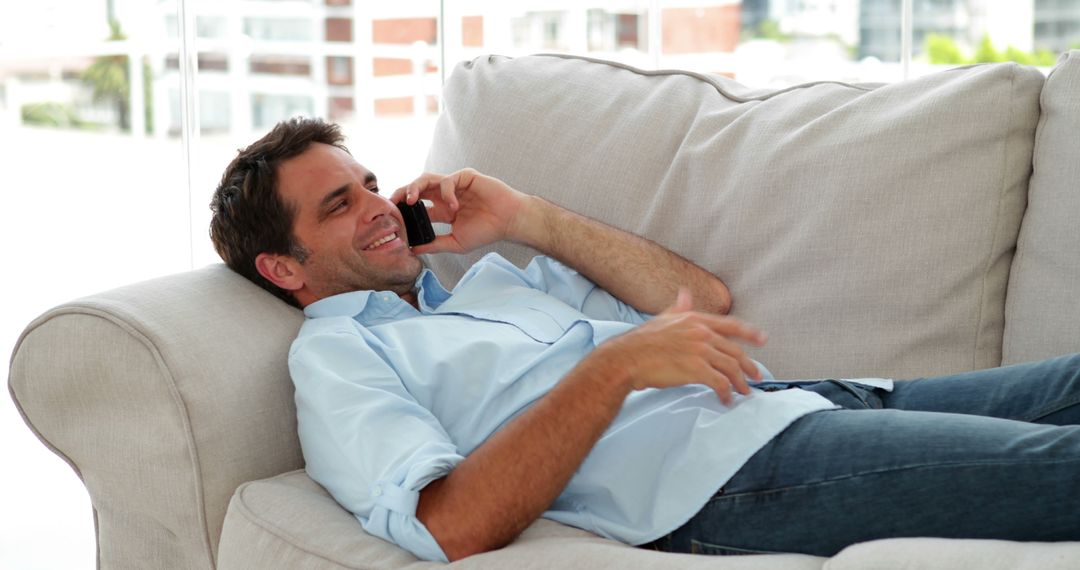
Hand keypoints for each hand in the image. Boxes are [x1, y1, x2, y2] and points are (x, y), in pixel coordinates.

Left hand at [389, 169, 527, 254]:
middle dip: (402, 193)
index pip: (417, 206)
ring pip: (427, 179)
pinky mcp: (465, 177)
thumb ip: (434, 244)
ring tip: (411, 200)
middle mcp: (445, 196)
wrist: (508, 221)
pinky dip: (446, 193)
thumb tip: (413, 250)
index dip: (404, 209)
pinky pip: (448, 180)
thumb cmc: (486, 231)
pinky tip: (454, 207)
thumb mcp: (456, 242)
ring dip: (415, 187)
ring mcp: (455, 185)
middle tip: (393, 202)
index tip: (392, 216)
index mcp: (442, 210)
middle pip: (417, 189)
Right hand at [591, 288, 767, 404]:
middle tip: (756, 376)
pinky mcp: (696, 369)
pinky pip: (720, 383)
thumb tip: (685, 295)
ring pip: (731, 368)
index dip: (750, 333)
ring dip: (740, 383)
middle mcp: (701, 333)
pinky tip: (725, 399)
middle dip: (748, 365)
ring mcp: (700, 350)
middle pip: (734, 350)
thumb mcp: (663, 318)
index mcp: (695, 319)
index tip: (762, 339)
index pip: (731, 325)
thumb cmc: (642, 341)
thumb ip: (678, 308)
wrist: (627, 358)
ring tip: (743, 392)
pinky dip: (726, 393)